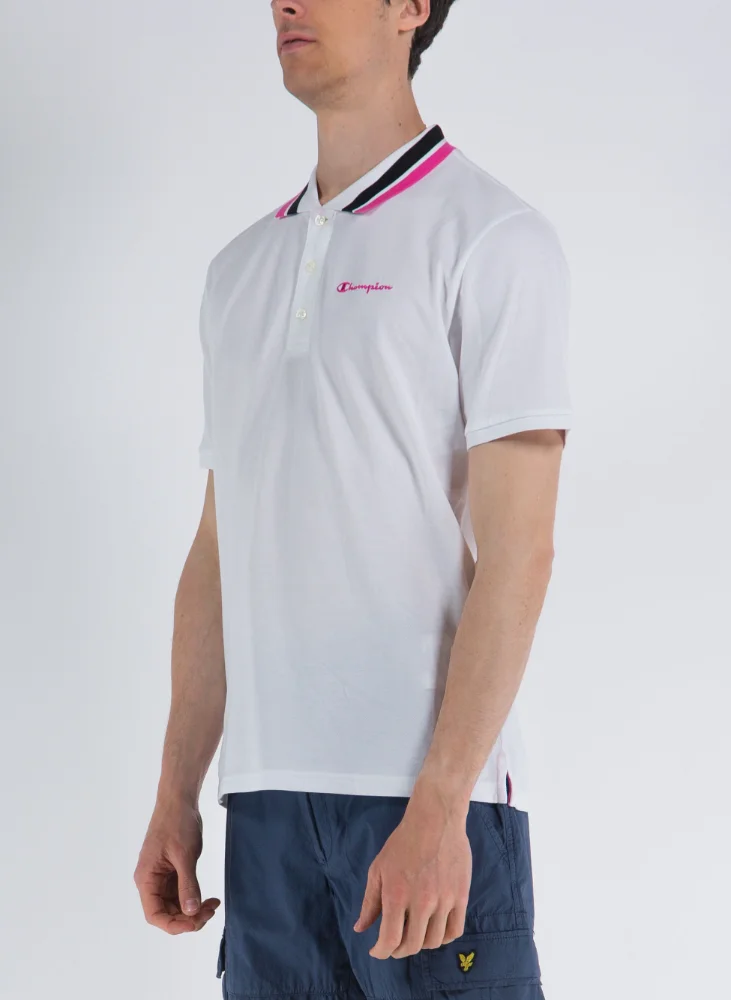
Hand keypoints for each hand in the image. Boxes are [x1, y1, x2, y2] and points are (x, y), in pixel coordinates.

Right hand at [133, 797, 220, 933]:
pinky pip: (182, 893)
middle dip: (188, 917)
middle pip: (166, 912)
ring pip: (175, 905)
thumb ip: (188, 885)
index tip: (194, 923)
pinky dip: (195, 898)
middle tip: (210, 912)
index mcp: (147, 878)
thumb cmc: (177, 824)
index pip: (154, 914)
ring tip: (213, 905)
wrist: (179, 800)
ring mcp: (162, 877)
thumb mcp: (184, 855)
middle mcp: (151, 881)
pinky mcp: (173, 871)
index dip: (173, 924)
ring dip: (193, 910)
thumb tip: (191, 912)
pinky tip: (210, 898)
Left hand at [353, 787, 471, 958]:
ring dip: (420, 944)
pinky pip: (455, 930)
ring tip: (413, 935)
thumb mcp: (378, 869)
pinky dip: (443, 938)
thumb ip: (370, 902)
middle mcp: (421, 902)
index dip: (381, 952)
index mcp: (396, 895)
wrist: (435, 819)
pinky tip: (434, 930)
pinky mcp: (461, 896)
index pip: (389, 940)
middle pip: (412, 945)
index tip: (377, 951)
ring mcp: (444, 900)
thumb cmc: (403, 842)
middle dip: (399, 951)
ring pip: (433, 941)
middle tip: (394, 945)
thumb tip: (360, 929)